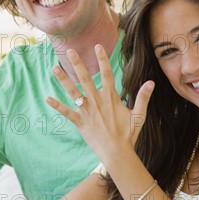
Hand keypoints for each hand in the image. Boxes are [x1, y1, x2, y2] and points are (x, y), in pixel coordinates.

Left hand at [46, 45, 154, 165]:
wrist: (117, 153)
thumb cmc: (129, 135)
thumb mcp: (139, 115)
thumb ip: (143, 97)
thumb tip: (151, 82)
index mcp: (111, 98)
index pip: (106, 74)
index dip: (102, 59)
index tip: (97, 46)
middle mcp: (97, 102)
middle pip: (85, 78)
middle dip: (77, 63)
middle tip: (70, 50)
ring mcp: (87, 112)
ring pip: (73, 92)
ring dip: (63, 80)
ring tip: (54, 68)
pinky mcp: (80, 123)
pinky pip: (66, 113)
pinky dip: (57, 106)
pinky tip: (47, 98)